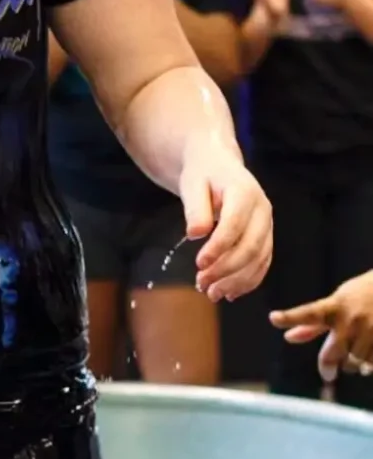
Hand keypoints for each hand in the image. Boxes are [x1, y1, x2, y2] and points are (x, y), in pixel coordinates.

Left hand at [179, 144, 271, 302]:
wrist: (218, 165)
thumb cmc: (202, 174)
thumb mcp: (192, 184)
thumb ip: (195, 208)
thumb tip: (196, 233)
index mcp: (244, 192)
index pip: (234, 224)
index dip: (218, 247)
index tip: (198, 263)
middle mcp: (263, 209)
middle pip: (250, 246)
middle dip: (226, 270)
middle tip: (201, 284)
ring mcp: (267, 224)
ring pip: (259, 259)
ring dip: (236, 281)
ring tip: (211, 293)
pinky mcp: (266, 236)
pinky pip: (263, 263)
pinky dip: (248, 281)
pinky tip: (230, 293)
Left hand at [270, 270, 372, 381]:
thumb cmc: (359, 297)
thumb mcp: (335, 304)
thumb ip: (312, 325)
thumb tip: (287, 338)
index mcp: (334, 307)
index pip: (309, 313)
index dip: (291, 316)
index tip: (273, 317)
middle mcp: (350, 318)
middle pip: (332, 353)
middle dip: (329, 366)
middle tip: (328, 373)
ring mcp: (370, 329)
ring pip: (354, 363)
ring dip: (350, 366)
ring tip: (352, 361)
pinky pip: (371, 364)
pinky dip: (368, 367)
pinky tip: (367, 363)